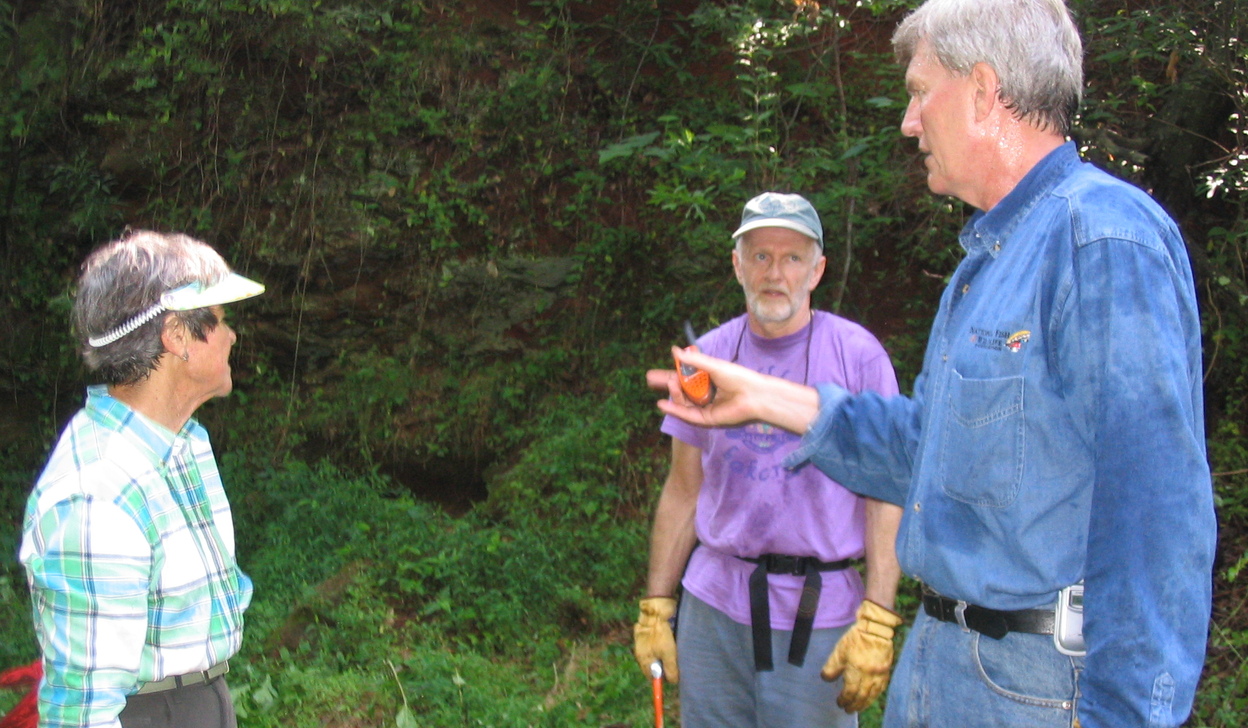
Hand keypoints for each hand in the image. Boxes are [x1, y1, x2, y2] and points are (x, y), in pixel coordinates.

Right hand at [633, 597, 678, 683]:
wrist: (656, 610)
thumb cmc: (661, 633)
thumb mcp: (669, 654)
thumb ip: (670, 669)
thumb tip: (673, 682)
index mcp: (643, 659)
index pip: (651, 676)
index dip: (661, 679)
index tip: (672, 677)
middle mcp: (641, 652)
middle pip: (654, 665)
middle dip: (665, 666)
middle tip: (676, 662)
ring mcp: (644, 642)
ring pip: (656, 654)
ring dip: (666, 655)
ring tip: (675, 650)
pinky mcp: (648, 633)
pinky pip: (657, 644)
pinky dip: (664, 645)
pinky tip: (672, 641)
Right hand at [646, 347, 818, 433]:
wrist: (754, 394)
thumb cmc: (738, 377)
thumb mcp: (712, 366)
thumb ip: (693, 360)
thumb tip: (674, 350)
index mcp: (707, 380)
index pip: (684, 378)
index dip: (669, 375)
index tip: (654, 373)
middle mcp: (705, 394)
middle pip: (680, 390)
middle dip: (666, 385)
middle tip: (649, 379)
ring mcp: (705, 407)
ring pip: (683, 402)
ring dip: (674, 393)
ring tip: (669, 383)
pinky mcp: (707, 419)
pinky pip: (688, 415)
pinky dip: (675, 409)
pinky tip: (663, 404)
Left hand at [821, 599, 902, 712]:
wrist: (876, 629)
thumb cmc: (855, 639)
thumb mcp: (838, 652)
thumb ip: (832, 667)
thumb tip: (826, 679)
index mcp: (856, 671)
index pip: (850, 692)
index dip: (844, 699)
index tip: (839, 702)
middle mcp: (869, 675)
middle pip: (862, 696)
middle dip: (854, 705)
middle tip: (848, 710)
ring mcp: (879, 674)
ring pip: (872, 695)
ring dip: (864, 703)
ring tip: (858, 707)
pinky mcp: (886, 670)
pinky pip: (881, 688)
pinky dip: (875, 695)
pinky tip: (871, 697)